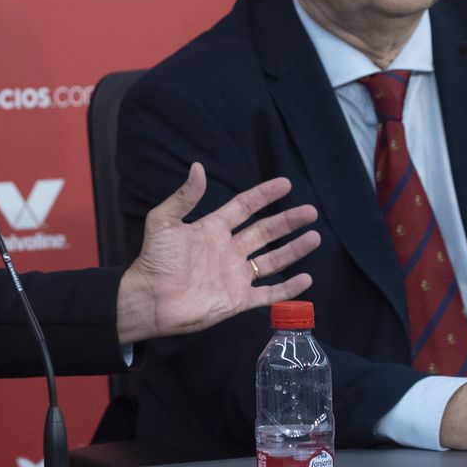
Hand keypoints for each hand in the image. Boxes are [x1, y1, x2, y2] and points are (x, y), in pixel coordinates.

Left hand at [117, 163, 319, 343]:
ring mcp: (235, 275)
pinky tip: (306, 278)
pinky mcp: (238, 300)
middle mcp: (229, 250)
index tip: (285, 184)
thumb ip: (183, 197)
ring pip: (272, 260)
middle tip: (311, 211)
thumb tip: (198, 167)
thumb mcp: (163, 222)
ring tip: (315, 237)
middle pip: (265, 232)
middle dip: (288, 221)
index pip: (244, 207)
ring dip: (294, 250)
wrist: (150, 299)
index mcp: (213, 229)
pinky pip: (268, 293)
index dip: (263, 195)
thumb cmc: (155, 260)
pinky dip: (288, 288)